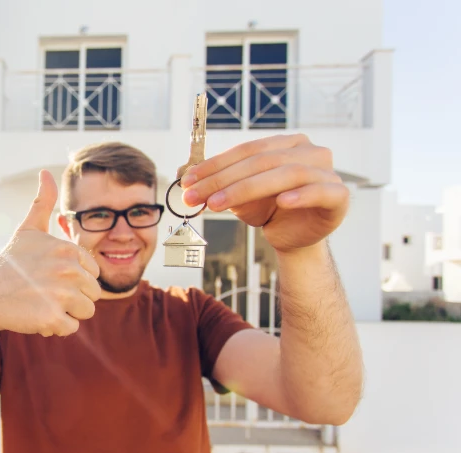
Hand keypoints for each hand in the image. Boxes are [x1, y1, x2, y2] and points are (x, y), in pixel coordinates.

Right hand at [0, 170, 100, 336]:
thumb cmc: (10, 263)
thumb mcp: (28, 229)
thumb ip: (43, 202)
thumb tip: (46, 171)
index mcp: (68, 250)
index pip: (93, 273)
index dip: (74, 278)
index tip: (50, 276)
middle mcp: (67, 270)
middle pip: (93, 294)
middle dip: (72, 297)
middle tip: (43, 291)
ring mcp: (60, 294)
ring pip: (85, 312)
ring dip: (66, 312)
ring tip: (41, 302)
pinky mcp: (51, 317)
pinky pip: (70, 329)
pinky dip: (55, 327)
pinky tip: (36, 315)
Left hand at [180, 134, 348, 253]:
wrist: (295, 238)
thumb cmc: (268, 210)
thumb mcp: (239, 195)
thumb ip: (219, 183)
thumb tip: (185, 175)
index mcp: (286, 144)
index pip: (247, 150)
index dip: (215, 165)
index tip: (188, 181)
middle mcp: (309, 151)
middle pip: (262, 161)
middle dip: (224, 179)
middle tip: (195, 196)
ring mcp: (327, 171)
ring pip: (286, 173)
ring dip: (248, 188)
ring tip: (218, 204)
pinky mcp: (339, 196)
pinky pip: (321, 191)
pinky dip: (302, 195)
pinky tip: (283, 202)